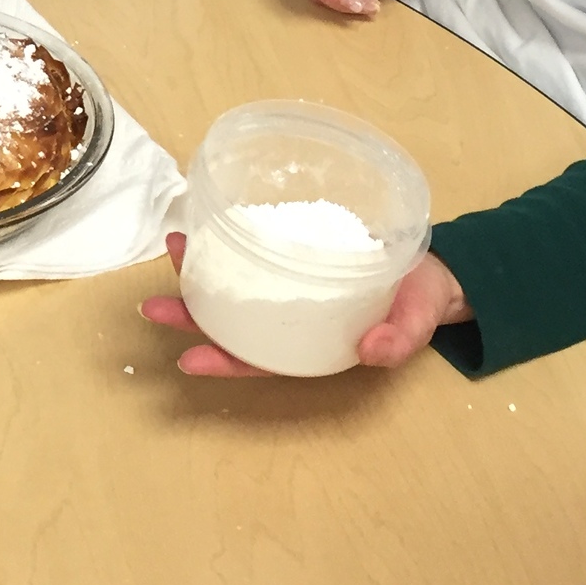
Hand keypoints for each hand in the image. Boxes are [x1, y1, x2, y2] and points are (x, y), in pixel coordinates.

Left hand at [141, 232, 468, 374]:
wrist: (432, 269)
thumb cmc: (418, 302)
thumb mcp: (414, 324)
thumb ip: (397, 341)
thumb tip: (371, 350)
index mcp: (311, 345)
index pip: (259, 360)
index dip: (223, 361)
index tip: (187, 359)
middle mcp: (291, 319)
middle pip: (232, 323)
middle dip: (192, 315)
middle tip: (153, 305)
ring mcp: (288, 286)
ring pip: (234, 285)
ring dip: (201, 271)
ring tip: (174, 247)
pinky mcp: (293, 252)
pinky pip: (253, 251)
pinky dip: (228, 240)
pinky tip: (208, 222)